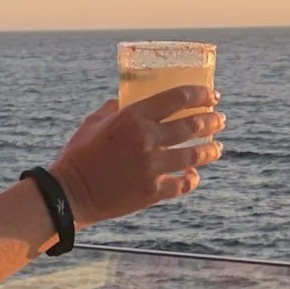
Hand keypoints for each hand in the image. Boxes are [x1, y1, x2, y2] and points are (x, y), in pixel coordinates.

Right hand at [52, 84, 224, 228]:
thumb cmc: (79, 155)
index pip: (177, 98)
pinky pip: (182, 184)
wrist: (70, 194)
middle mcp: (147, 140)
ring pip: (194, 155)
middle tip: (220, 120)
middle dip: (212, 121)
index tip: (212, 95)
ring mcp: (152, 168)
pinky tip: (194, 175)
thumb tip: (131, 100)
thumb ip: (116, 108)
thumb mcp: (94, 122)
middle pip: (192, 126)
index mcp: (133, 117)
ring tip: (217, 147)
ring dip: (210, 150)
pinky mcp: (152, 192)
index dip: (200, 94)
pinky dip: (191, 179)